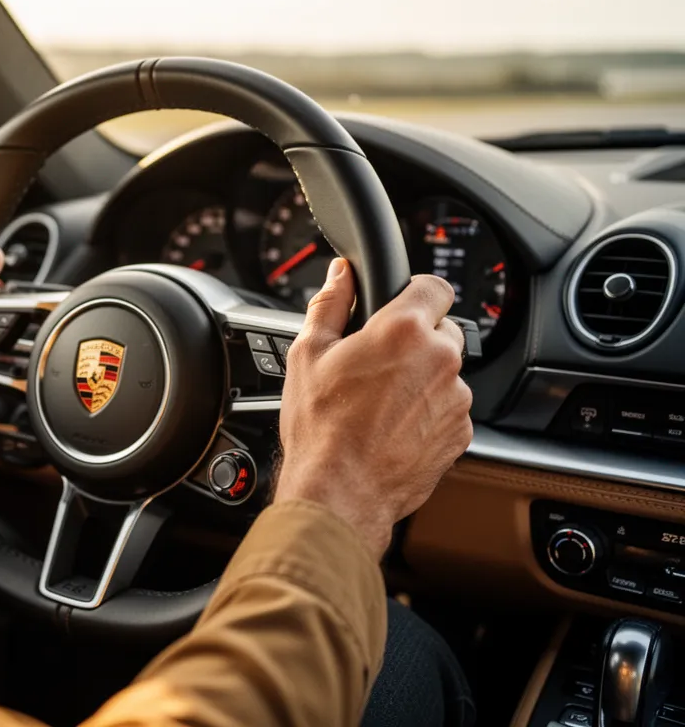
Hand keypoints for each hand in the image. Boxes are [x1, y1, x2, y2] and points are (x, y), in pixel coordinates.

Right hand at [275, 258, 472, 558]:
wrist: (339, 493)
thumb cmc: (320, 428)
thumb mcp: (307, 354)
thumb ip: (329, 304)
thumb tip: (340, 275)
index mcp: (403, 331)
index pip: (435, 286)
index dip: (415, 293)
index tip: (400, 306)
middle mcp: (439, 360)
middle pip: (443, 330)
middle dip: (416, 339)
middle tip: (379, 363)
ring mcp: (455, 399)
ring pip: (446, 372)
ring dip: (423, 379)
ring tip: (381, 403)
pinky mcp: (461, 432)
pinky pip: (449, 409)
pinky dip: (429, 413)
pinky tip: (393, 426)